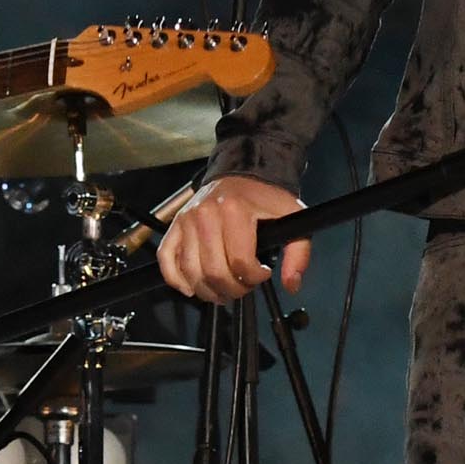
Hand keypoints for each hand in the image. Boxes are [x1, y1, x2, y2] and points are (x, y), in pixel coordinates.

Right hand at [158, 175, 309, 304]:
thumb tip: (291, 284)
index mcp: (235, 210)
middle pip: (215, 271)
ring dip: (208, 291)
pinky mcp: (176, 225)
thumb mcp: (292, 217)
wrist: (243, 172)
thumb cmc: (265, 197)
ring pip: (191, 271)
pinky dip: (176, 279)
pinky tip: (192, 288)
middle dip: (233, 289)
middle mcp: (206, 214)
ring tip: (223, 291)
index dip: (254, 278)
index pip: (241, 263)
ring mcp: (187, 220)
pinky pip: (167, 258)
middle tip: (244, 286)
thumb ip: (298, 253)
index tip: (262, 274)